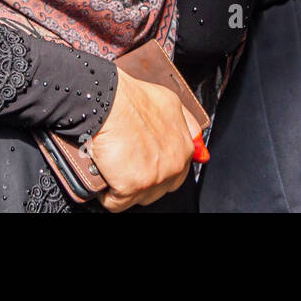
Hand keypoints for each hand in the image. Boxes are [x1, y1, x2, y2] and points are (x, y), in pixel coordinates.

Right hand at [88, 67, 196, 211]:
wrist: (110, 102)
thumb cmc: (132, 98)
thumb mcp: (170, 103)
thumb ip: (184, 123)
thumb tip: (196, 139)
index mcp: (184, 147)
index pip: (177, 172)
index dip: (156, 167)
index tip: (143, 163)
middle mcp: (174, 164)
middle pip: (159, 187)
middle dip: (141, 179)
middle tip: (125, 163)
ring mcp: (155, 178)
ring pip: (138, 197)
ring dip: (124, 185)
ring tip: (113, 166)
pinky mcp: (132, 187)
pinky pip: (116, 203)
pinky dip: (107, 193)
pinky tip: (104, 174)